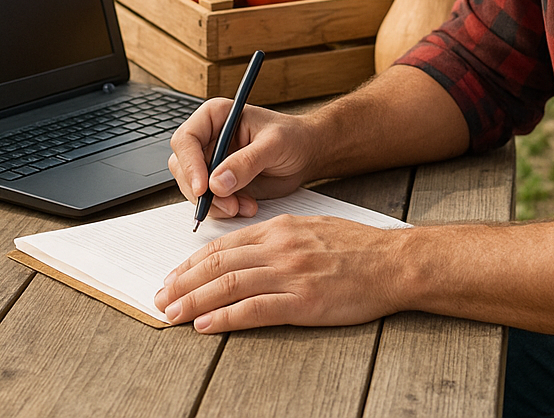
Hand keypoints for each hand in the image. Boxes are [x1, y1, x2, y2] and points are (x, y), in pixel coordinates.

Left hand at [154, 213, 405, 330]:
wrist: (394, 262)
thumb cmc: (358, 248)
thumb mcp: (314, 229)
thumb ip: (281, 238)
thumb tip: (249, 252)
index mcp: (282, 229)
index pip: (226, 245)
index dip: (194, 262)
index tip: (175, 275)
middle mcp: (281, 247)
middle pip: (219, 264)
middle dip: (183, 281)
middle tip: (160, 297)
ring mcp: (291, 274)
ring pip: (229, 285)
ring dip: (194, 300)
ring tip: (171, 313)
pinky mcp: (303, 301)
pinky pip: (255, 310)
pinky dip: (225, 318)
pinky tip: (205, 325)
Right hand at [167, 100, 313, 218]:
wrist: (306, 154)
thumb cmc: (293, 138)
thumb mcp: (274, 145)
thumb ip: (247, 162)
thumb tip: (217, 183)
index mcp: (216, 116)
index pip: (186, 139)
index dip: (190, 164)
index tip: (203, 188)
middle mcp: (209, 138)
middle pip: (183, 167)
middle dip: (202, 191)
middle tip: (228, 204)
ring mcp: (212, 161)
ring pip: (192, 187)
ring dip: (215, 203)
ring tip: (243, 205)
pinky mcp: (219, 182)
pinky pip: (208, 200)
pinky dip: (224, 209)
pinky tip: (246, 206)